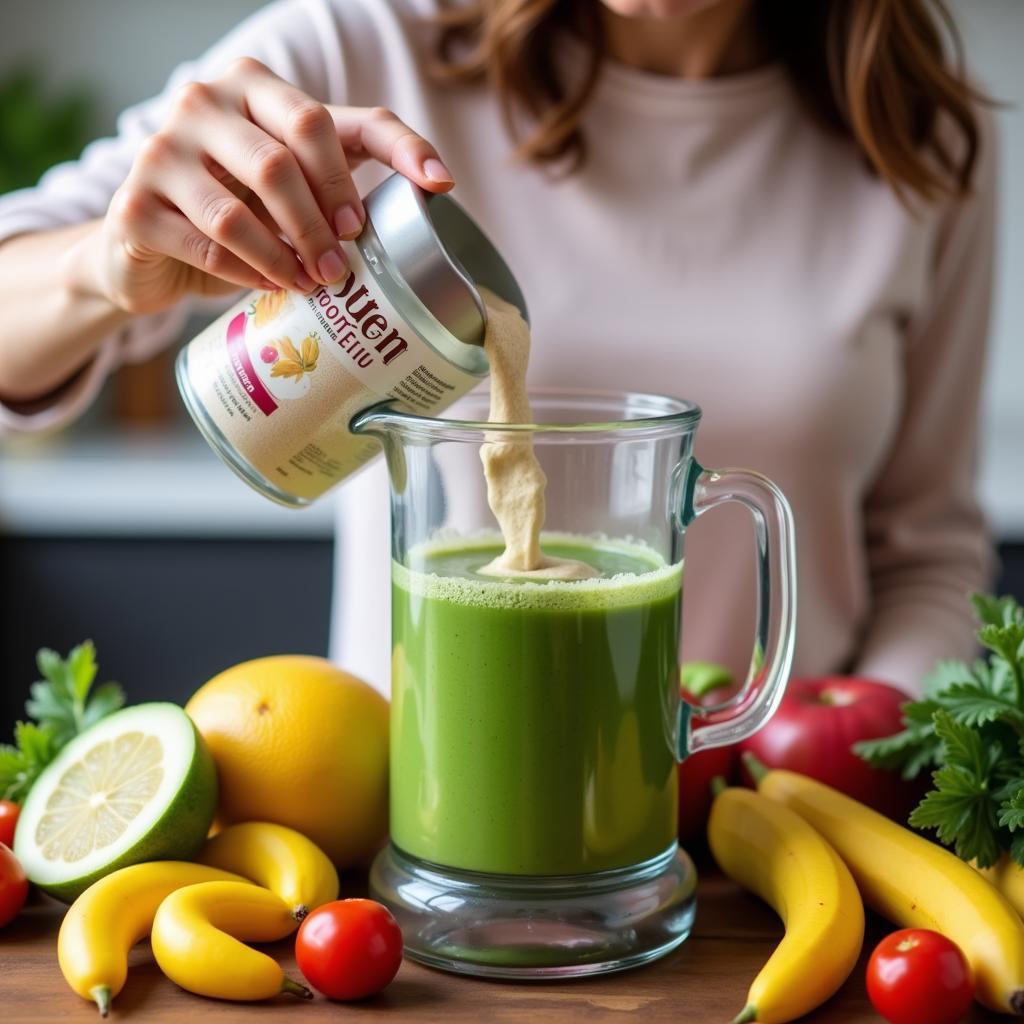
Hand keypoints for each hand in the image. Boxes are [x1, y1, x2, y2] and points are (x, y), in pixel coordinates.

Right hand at [90, 57, 453, 314]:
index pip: (321, 120)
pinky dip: (246, 274)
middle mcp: (199, 103)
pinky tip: (271, 286)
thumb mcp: (301, 168)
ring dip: (284, 258)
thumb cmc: (243, 199)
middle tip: (342, 269)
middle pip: (278, 165)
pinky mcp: (133, 204)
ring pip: (236, 213)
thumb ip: (359, 155)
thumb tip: (443, 181)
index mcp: (251, 86)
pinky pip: (204, 247)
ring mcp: (159, 150)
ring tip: (310, 284)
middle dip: (320, 227)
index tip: (393, 213)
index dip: (362, 170)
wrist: (154, 241)